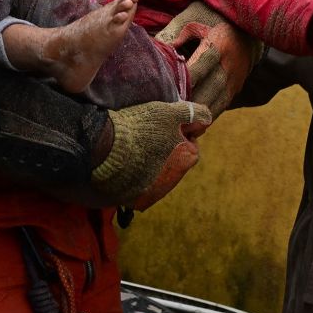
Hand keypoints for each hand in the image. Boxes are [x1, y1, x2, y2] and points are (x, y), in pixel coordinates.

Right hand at [91, 99, 211, 208]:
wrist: (105, 148)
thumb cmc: (140, 127)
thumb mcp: (170, 112)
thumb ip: (194, 113)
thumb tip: (207, 120)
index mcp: (187, 158)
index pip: (189, 146)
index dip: (177, 134)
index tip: (161, 128)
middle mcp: (174, 181)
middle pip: (173, 163)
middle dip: (164, 153)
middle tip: (146, 139)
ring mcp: (155, 193)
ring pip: (156, 177)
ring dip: (149, 167)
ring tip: (132, 153)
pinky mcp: (135, 201)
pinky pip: (138, 189)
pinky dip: (134, 179)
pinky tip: (123, 167)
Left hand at [155, 0, 259, 117]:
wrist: (250, 24)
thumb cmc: (215, 18)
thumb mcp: (195, 19)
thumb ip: (177, 34)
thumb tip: (161, 49)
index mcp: (217, 45)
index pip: (199, 68)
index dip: (185, 83)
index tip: (168, 94)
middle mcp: (228, 64)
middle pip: (210, 91)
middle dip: (193, 108)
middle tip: (174, 121)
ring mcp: (235, 77)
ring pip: (219, 103)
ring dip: (203, 118)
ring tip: (185, 131)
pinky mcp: (237, 86)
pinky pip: (225, 105)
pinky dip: (211, 117)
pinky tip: (198, 128)